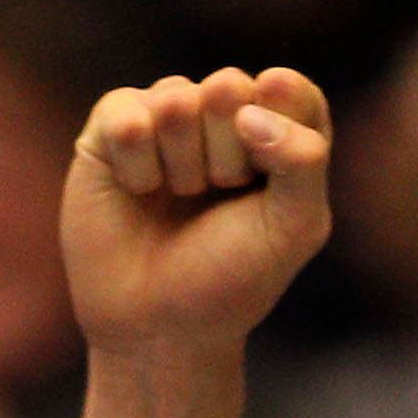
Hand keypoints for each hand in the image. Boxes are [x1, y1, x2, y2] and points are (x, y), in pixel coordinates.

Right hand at [67, 69, 334, 357]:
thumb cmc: (229, 280)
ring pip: (176, 98)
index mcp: (276, 131)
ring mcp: (165, 117)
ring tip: (177, 199)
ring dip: (181, 164)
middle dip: (225, 154)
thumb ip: (304, 159)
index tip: (261, 180)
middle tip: (215, 197)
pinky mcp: (113, 127)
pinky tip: (137, 191)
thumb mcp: (293, 229)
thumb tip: (251, 109)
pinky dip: (136, 162)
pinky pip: (125, 114)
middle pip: (229, 87)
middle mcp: (222, 115)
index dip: (275, 132)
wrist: (157, 330)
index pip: (287, 89)